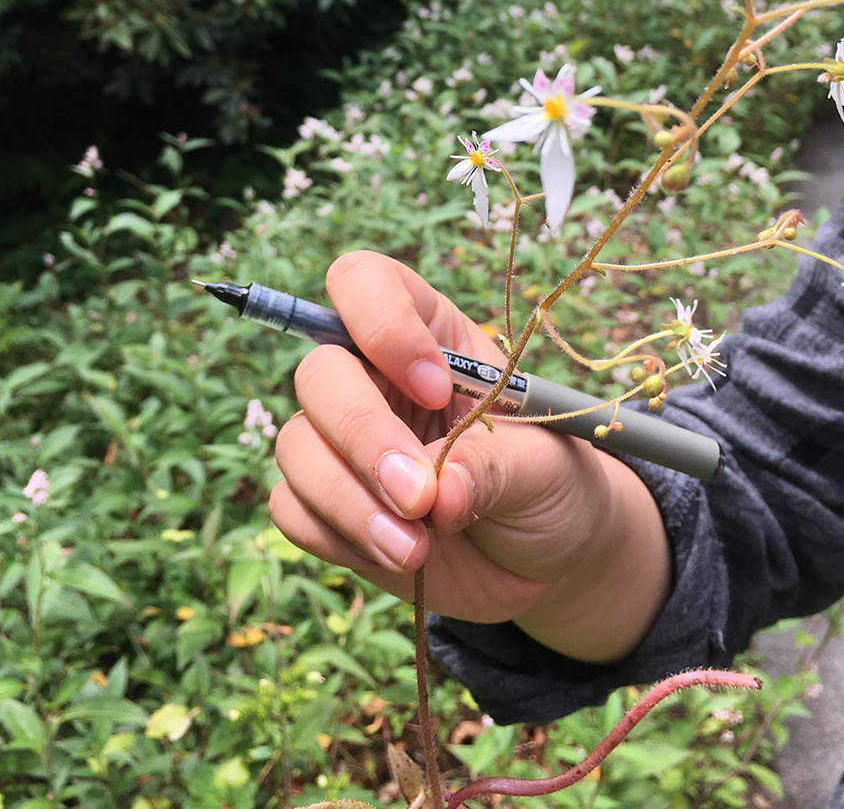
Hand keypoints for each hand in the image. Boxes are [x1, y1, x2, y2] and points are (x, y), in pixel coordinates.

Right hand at [269, 250, 671, 661]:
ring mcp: (342, 440)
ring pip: (296, 446)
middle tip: (418, 497)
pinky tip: (397, 557)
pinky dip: (337, 537)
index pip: (362, 283)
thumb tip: (437, 492)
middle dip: (362, 437)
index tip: (438, 391)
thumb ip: (492, 465)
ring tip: (414, 549)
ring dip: (349, 502)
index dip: (383, 325)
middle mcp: (371, 376)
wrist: (546, 559)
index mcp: (427, 332)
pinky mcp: (325, 503)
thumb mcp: (546, 464)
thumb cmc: (551, 483)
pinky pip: (292, 507)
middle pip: (319, 372)